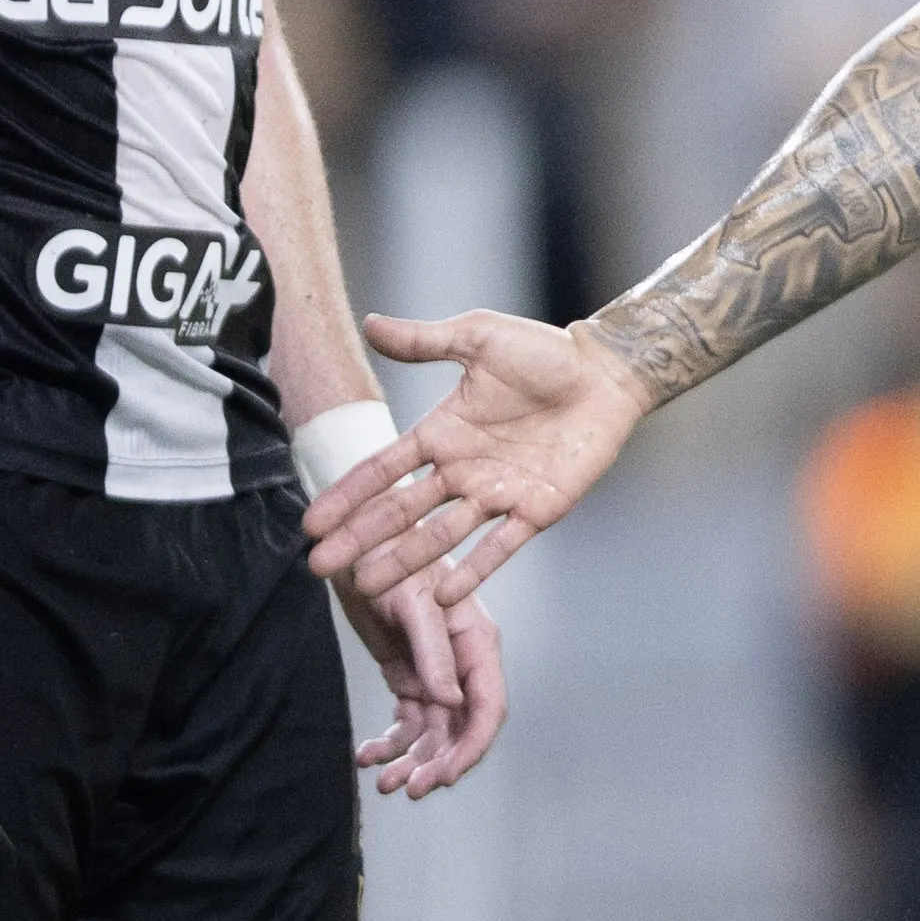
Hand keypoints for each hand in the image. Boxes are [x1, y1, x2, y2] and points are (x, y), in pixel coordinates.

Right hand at [305, 309, 650, 608]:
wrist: (607, 372)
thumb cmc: (547, 352)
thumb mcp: (478, 337)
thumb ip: (425, 342)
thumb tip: (369, 325)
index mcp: (443, 433)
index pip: (383, 470)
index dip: (347, 495)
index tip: (312, 523)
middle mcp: (463, 469)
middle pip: (401, 511)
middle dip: (360, 539)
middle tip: (320, 567)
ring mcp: (497, 493)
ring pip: (441, 535)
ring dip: (404, 561)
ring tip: (368, 586)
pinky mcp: (536, 509)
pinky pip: (499, 546)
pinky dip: (473, 571)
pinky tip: (444, 595)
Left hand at [331, 549, 501, 796]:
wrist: (357, 543)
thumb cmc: (391, 557)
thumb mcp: (412, 603)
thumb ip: (434, 652)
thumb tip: (451, 702)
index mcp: (476, 643)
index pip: (488, 707)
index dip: (472, 747)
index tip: (446, 776)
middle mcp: (461, 664)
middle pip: (461, 729)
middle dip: (437, 763)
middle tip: (406, 787)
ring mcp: (436, 673)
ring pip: (432, 733)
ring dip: (410, 761)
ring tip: (382, 781)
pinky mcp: (409, 677)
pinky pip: (406, 723)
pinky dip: (388, 744)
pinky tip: (366, 755)